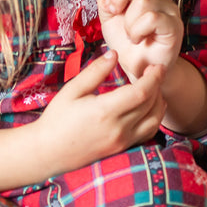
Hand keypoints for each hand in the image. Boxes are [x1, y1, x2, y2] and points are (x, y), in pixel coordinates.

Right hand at [33, 51, 165, 172]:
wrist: (47, 152)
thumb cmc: (57, 119)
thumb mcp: (72, 90)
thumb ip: (96, 71)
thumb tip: (114, 53)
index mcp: (104, 111)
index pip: (141, 93)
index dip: (153, 78)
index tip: (155, 66)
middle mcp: (117, 128)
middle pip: (150, 104)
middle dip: (157, 86)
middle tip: (155, 72)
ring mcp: (122, 141)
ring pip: (154, 120)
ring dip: (159, 102)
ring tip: (155, 88)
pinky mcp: (122, 149)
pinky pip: (148, 134)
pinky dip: (155, 119)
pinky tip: (151, 108)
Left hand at [99, 0, 184, 81]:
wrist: (140, 70)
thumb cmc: (127, 44)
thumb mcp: (109, 19)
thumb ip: (106, 1)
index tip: (109, 2)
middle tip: (115, 13)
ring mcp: (169, 10)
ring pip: (143, 1)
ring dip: (128, 22)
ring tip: (130, 34)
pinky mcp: (174, 26)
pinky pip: (152, 18)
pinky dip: (137, 30)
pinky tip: (137, 39)